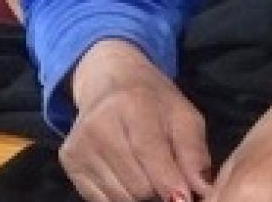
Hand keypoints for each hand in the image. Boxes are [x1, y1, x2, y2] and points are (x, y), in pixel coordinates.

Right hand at [60, 40, 212, 201]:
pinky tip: (125, 175)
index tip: (184, 198)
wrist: (107, 82)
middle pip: (138, 185)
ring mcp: (79, 145)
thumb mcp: (183, 117)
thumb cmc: (153, 101)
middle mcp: (98, 125)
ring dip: (140, 195)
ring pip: (121, 197)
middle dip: (159, 189)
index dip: (171, 183)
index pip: (150, 154)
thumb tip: (202, 191)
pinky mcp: (69, 161)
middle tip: (165, 177)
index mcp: (131, 105)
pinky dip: (120, 196)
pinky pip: (102, 200)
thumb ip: (194, 153)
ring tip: (146, 174)